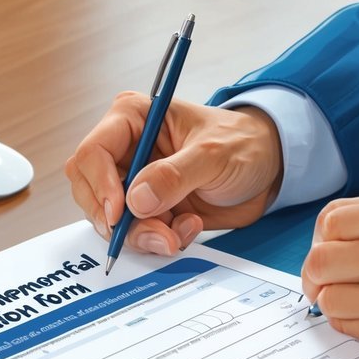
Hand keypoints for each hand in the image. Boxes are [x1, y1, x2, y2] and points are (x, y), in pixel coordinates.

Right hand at [66, 93, 283, 254]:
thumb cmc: (243, 144)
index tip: (120, 213)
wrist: (269, 169)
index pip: (92, 153)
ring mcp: (131, 181)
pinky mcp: (144, 208)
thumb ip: (174, 175)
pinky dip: (156, 239)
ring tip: (176, 233)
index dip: (99, 186)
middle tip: (156, 233)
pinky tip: (186, 227)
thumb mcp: (214, 154)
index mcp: (131, 119)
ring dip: (141, 234)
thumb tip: (135, 199)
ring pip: (108, 219)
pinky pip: (133, 233)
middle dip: (119, 220)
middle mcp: (123, 150)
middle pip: (90, 191)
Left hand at [302, 192, 358, 358]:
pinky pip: (349, 326)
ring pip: (329, 299)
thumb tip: (329, 231)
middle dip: (316, 273)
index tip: (328, 247)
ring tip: (353, 296)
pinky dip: (351, 320)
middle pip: (320, 262)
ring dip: (333, 299)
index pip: (331, 221)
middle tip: (326, 279)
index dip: (321, 237)